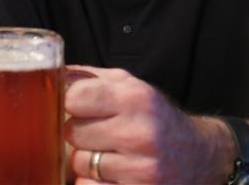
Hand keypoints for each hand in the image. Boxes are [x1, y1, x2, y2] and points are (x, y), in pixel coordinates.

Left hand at [64, 66, 233, 183]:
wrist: (200, 156)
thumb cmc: (154, 117)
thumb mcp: (129, 86)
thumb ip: (88, 78)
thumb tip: (48, 74)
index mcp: (135, 98)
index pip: (74, 97)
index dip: (69, 103)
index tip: (77, 107)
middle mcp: (140, 133)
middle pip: (72, 133)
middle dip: (77, 134)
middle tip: (95, 134)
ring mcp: (141, 170)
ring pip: (79, 164)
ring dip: (86, 161)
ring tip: (107, 155)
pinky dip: (92, 184)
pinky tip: (111, 176)